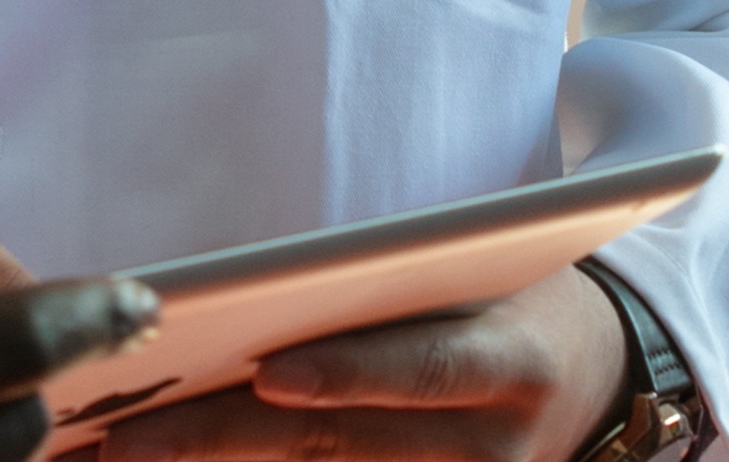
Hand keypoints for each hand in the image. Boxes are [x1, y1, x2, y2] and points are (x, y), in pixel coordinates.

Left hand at [94, 266, 630, 461]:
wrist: (600, 376)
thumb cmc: (512, 305)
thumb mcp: (476, 283)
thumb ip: (387, 302)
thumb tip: (247, 313)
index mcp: (515, 365)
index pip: (425, 370)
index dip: (349, 375)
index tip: (267, 372)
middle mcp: (495, 448)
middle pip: (348, 446)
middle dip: (229, 439)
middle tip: (131, 437)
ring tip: (129, 455)